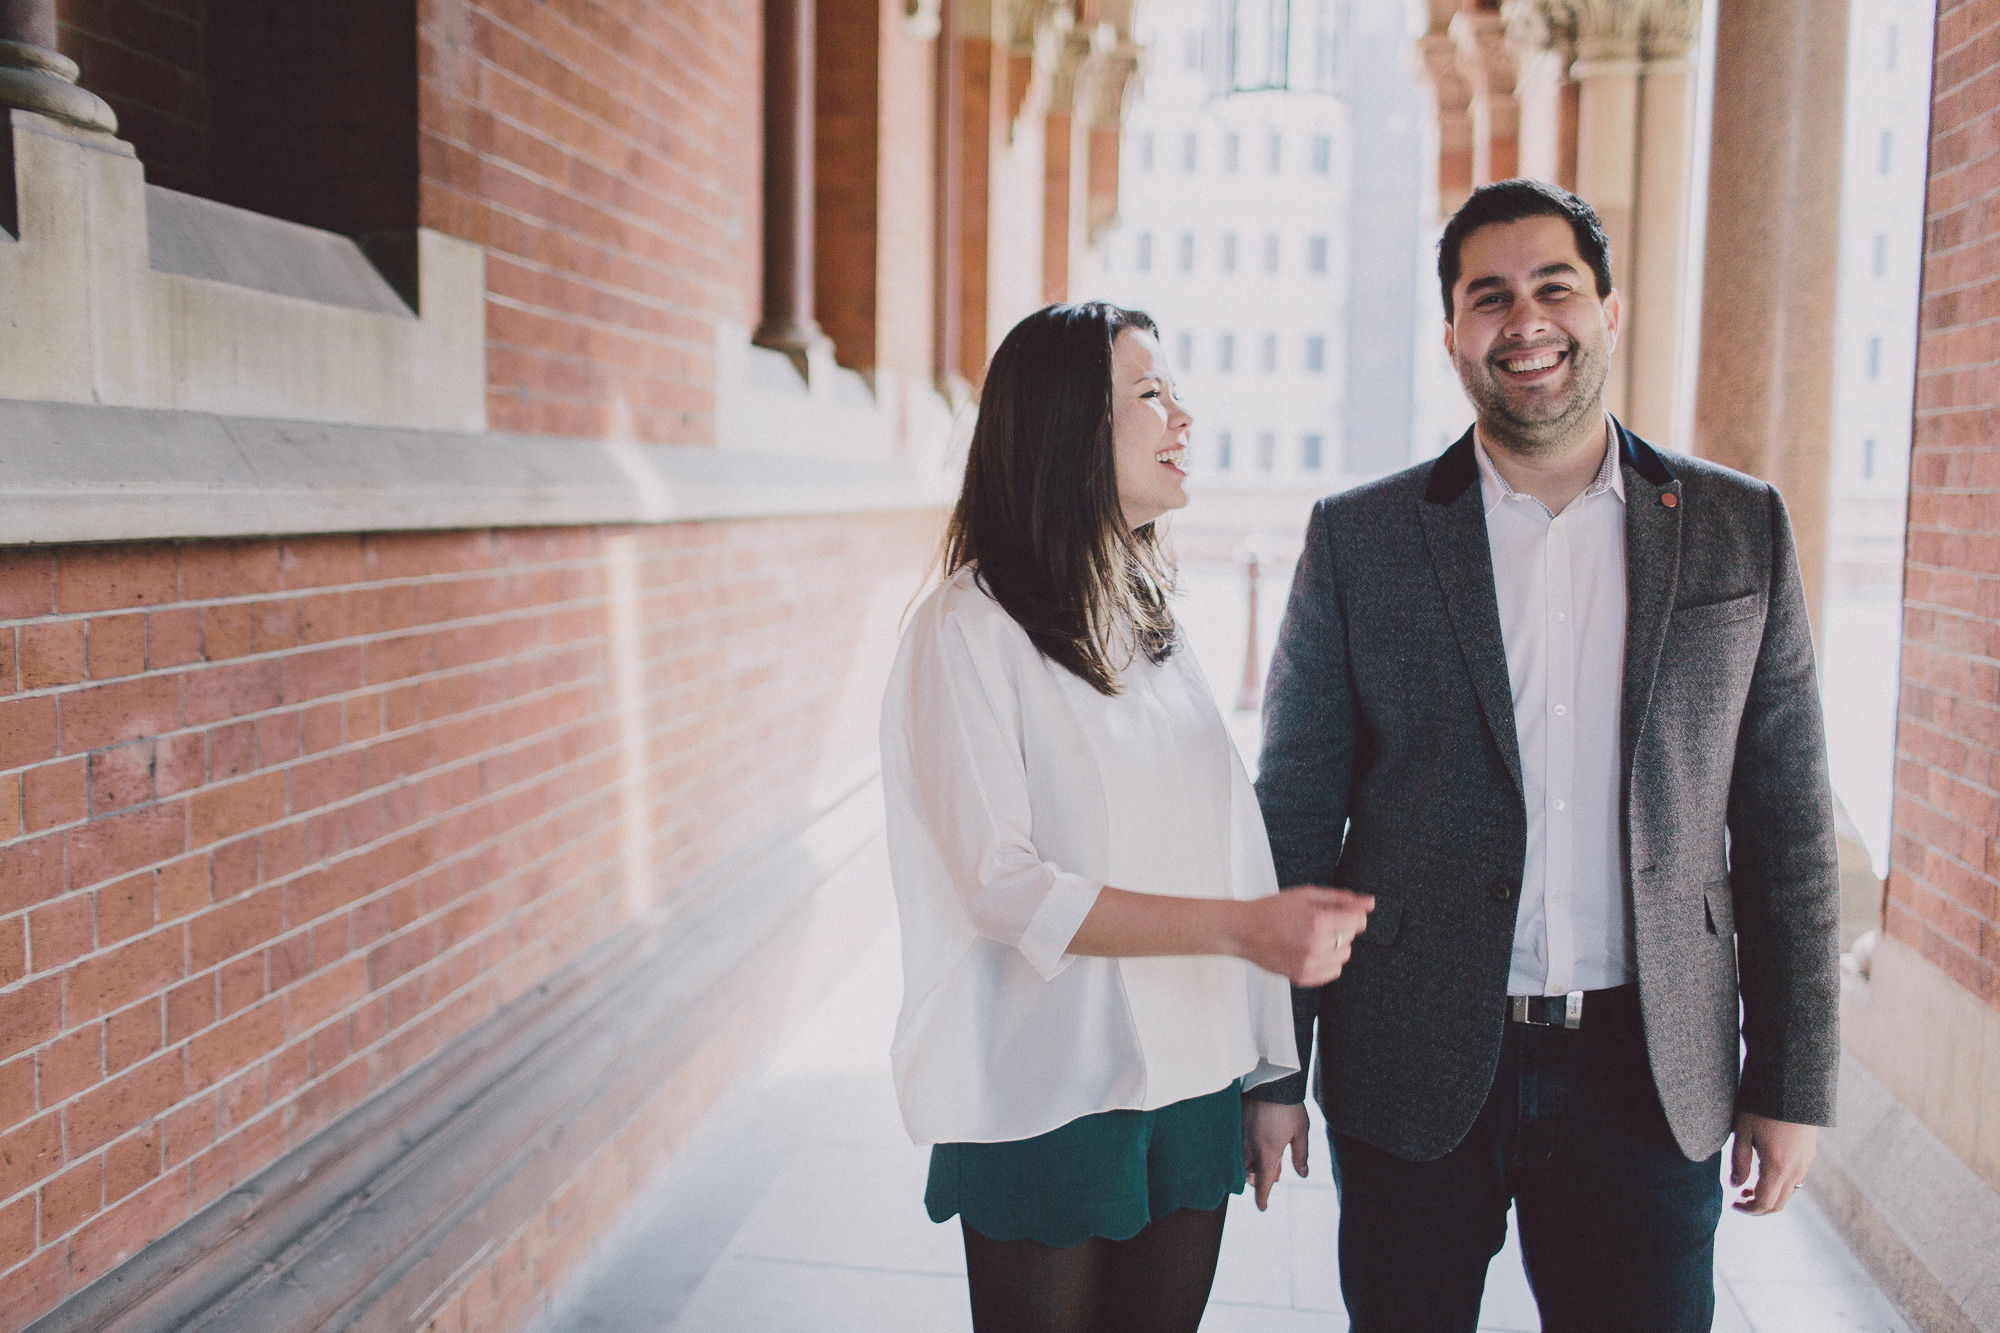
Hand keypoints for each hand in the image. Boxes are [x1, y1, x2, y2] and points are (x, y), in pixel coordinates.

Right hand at [1235, 888, 1373, 984]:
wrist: (1244, 931)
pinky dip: (1327, 960)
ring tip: (1312, 936)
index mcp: (1318, 921)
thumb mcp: (1307, 895)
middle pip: (1350, 937)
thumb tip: (1369, 903)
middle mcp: (1316, 945)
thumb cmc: (1272, 909)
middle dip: (1340, 927)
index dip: (1351, 914)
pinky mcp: (1303, 977)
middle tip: (1317, 921)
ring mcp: (1309, 964)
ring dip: (1335, 945)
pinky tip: (1310, 950)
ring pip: (1344, 955)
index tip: (1340, 912)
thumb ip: (1341, 899)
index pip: (1358, 922)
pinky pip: (1333, 971)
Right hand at [1243, 1099, 1310, 1210]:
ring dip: (1250, 1165)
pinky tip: (1254, 1141)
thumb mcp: (1301, 1132)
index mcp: (1268, 1153)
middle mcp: (1250, 1148)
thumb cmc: (1288, 1107)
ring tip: (1266, 1157)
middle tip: (1273, 1174)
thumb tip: (1302, 1174)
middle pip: (1248, 1175)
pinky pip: (1235, 1144)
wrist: (1269, 1080)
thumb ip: (1300, 1155)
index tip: (1262, 1208)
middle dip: (1257, 1179)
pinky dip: (1244, 1150)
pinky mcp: (1235, 1123)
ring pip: (1240, 1160)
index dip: (1262, 1198)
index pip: (1262, 1184)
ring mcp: (1240, 1135)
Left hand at [1729, 1113, 1816, 1214]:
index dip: (1748, 1209)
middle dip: (1758, 1207)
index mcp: (1777, 1168)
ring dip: (1770, 1195)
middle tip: (1739, 1197)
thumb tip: (1736, 1185)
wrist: (1793, 1086)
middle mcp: (1796, 1170)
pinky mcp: (1809, 1154)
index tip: (1733, 1203)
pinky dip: (1780, 1184)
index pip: (1764, 1203)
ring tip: (1749, 1183)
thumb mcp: (1743, 1132)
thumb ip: (1739, 1161)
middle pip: (1779, 1204)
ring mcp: (1805, 1163)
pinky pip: (1796, 1180)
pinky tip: (1765, 1171)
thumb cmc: (1762, 1107)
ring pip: (1789, 1193)